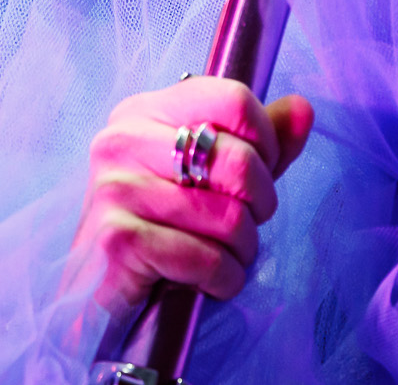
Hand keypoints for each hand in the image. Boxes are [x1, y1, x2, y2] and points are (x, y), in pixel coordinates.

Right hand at [69, 77, 313, 311]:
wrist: (95, 298)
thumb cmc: (157, 229)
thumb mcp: (210, 177)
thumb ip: (257, 142)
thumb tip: (302, 109)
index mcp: (144, 110)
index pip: (234, 98)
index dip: (266, 141)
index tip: (260, 173)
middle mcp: (124, 140)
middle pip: (240, 161)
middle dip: (260, 205)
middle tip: (244, 225)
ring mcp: (117, 188)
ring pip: (230, 217)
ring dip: (241, 250)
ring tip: (221, 256)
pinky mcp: (118, 239)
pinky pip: (207, 258)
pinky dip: (223, 279)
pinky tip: (207, 282)